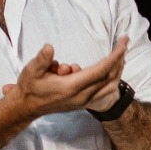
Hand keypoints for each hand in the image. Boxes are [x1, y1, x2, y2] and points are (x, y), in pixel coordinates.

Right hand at [2, 38, 128, 118]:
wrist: (27, 107)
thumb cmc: (30, 86)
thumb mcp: (31, 70)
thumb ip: (41, 59)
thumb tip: (49, 47)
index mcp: (72, 87)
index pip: (101, 70)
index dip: (114, 56)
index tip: (122, 42)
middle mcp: (82, 96)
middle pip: (110, 77)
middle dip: (119, 59)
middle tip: (124, 43)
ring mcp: (84, 102)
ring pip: (111, 86)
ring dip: (118, 69)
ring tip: (120, 54)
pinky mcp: (84, 103)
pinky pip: (105, 91)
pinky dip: (112, 79)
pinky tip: (113, 68)